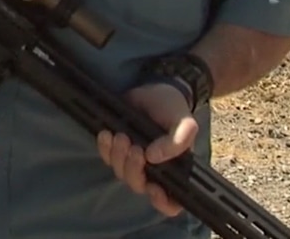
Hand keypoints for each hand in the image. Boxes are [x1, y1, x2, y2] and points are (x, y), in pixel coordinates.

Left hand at [97, 83, 198, 216]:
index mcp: (174, 169)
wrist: (155, 88)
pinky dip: (105, 148)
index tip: (153, 188)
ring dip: (118, 157)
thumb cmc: (173, 108)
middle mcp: (154, 170)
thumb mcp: (184, 123)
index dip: (162, 202)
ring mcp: (134, 160)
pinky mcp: (117, 147)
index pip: (171, 201)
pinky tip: (106, 134)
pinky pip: (107, 157)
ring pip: (121, 173)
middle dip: (133, 169)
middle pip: (139, 185)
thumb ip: (178, 141)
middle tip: (134, 147)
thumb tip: (154, 157)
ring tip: (121, 135)